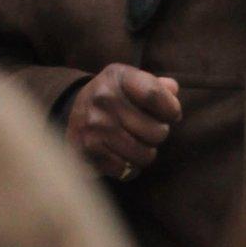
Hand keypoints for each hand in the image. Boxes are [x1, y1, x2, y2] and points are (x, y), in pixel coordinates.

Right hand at [67, 65, 182, 181]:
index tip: (171, 115)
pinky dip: (129, 168)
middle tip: (147, 131)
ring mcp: (94, 126)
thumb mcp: (132, 82)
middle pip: (156, 131)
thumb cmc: (114, 98)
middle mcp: (103, 99)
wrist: (72, 112)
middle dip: (158, 134)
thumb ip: (158, 86)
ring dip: (145, 153)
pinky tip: (122, 156)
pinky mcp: (87, 151)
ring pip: (145, 155)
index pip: (155, 95)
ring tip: (135, 144)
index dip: (171, 110)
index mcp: (118, 76)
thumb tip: (173, 90)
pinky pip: (127, 170)